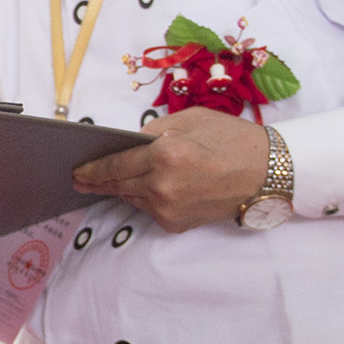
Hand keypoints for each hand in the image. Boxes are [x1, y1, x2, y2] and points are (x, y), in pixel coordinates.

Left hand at [72, 109, 270, 232]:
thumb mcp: (190, 120)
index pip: (115, 164)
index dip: (92, 168)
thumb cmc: (232, 140)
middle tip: (79, 179)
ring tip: (105, 182)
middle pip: (117, 185)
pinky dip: (143, 198)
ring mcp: (169, 209)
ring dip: (120, 189)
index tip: (77, 169)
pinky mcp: (176, 224)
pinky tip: (141, 189)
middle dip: (96, 182)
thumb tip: (128, 144)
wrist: (266, 173)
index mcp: (165, 155)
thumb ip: (154, 131)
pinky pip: (149, 209)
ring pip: (131, 199)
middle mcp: (163, 186)